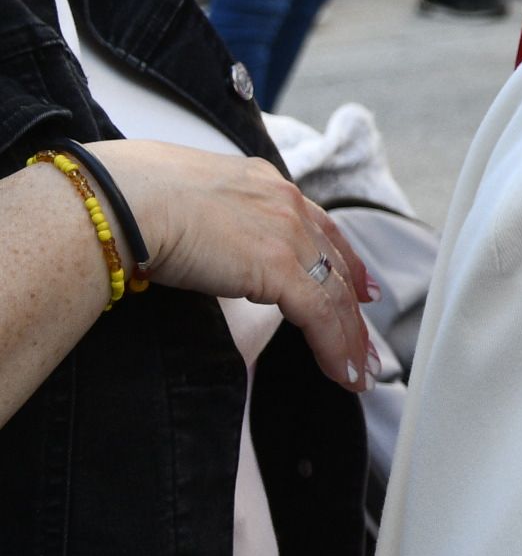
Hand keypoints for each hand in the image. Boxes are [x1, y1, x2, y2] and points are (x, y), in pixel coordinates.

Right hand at [94, 140, 378, 390]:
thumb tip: (190, 236)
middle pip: (334, 262)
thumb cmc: (127, 200)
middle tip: (365, 341)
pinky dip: (335, 348)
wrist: (122, 201)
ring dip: (349, 339)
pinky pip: (320, 316)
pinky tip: (343, 373)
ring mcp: (287, 234)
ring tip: (358, 372)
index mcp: (260, 182)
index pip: (315, 224)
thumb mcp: (181, 199)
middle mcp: (284, 203)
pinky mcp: (280, 268)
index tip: (359, 286)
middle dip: (353, 305)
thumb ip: (203, 219)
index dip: (340, 257)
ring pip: (333, 294)